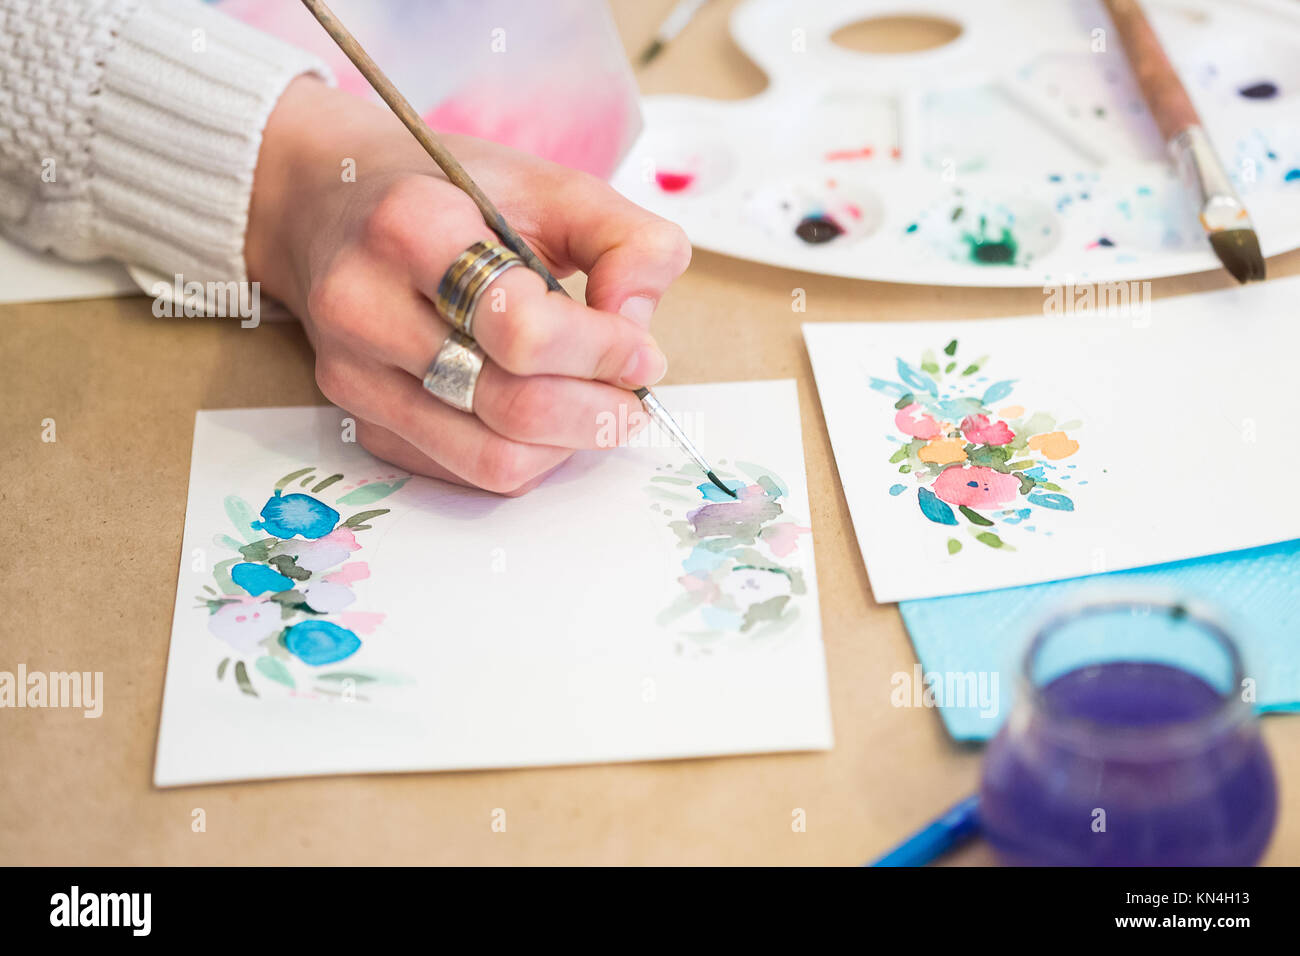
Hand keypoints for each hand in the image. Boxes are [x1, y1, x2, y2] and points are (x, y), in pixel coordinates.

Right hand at [245, 77, 689, 493]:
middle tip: (632, 395)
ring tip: (594, 407)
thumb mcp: (551, 186)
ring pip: (491, 460)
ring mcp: (355, 374)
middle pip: (511, 406)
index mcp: (412, 227)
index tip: (641, 352)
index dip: (602, 352)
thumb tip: (638, 328)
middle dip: (597, 412)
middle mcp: (365, 306)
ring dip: (566, 445)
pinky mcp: (360, 420)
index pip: (522, 329)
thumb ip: (627, 242)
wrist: (327, 204)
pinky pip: (465, 474)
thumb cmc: (450, 195)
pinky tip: (542, 417)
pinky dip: (524, 457)